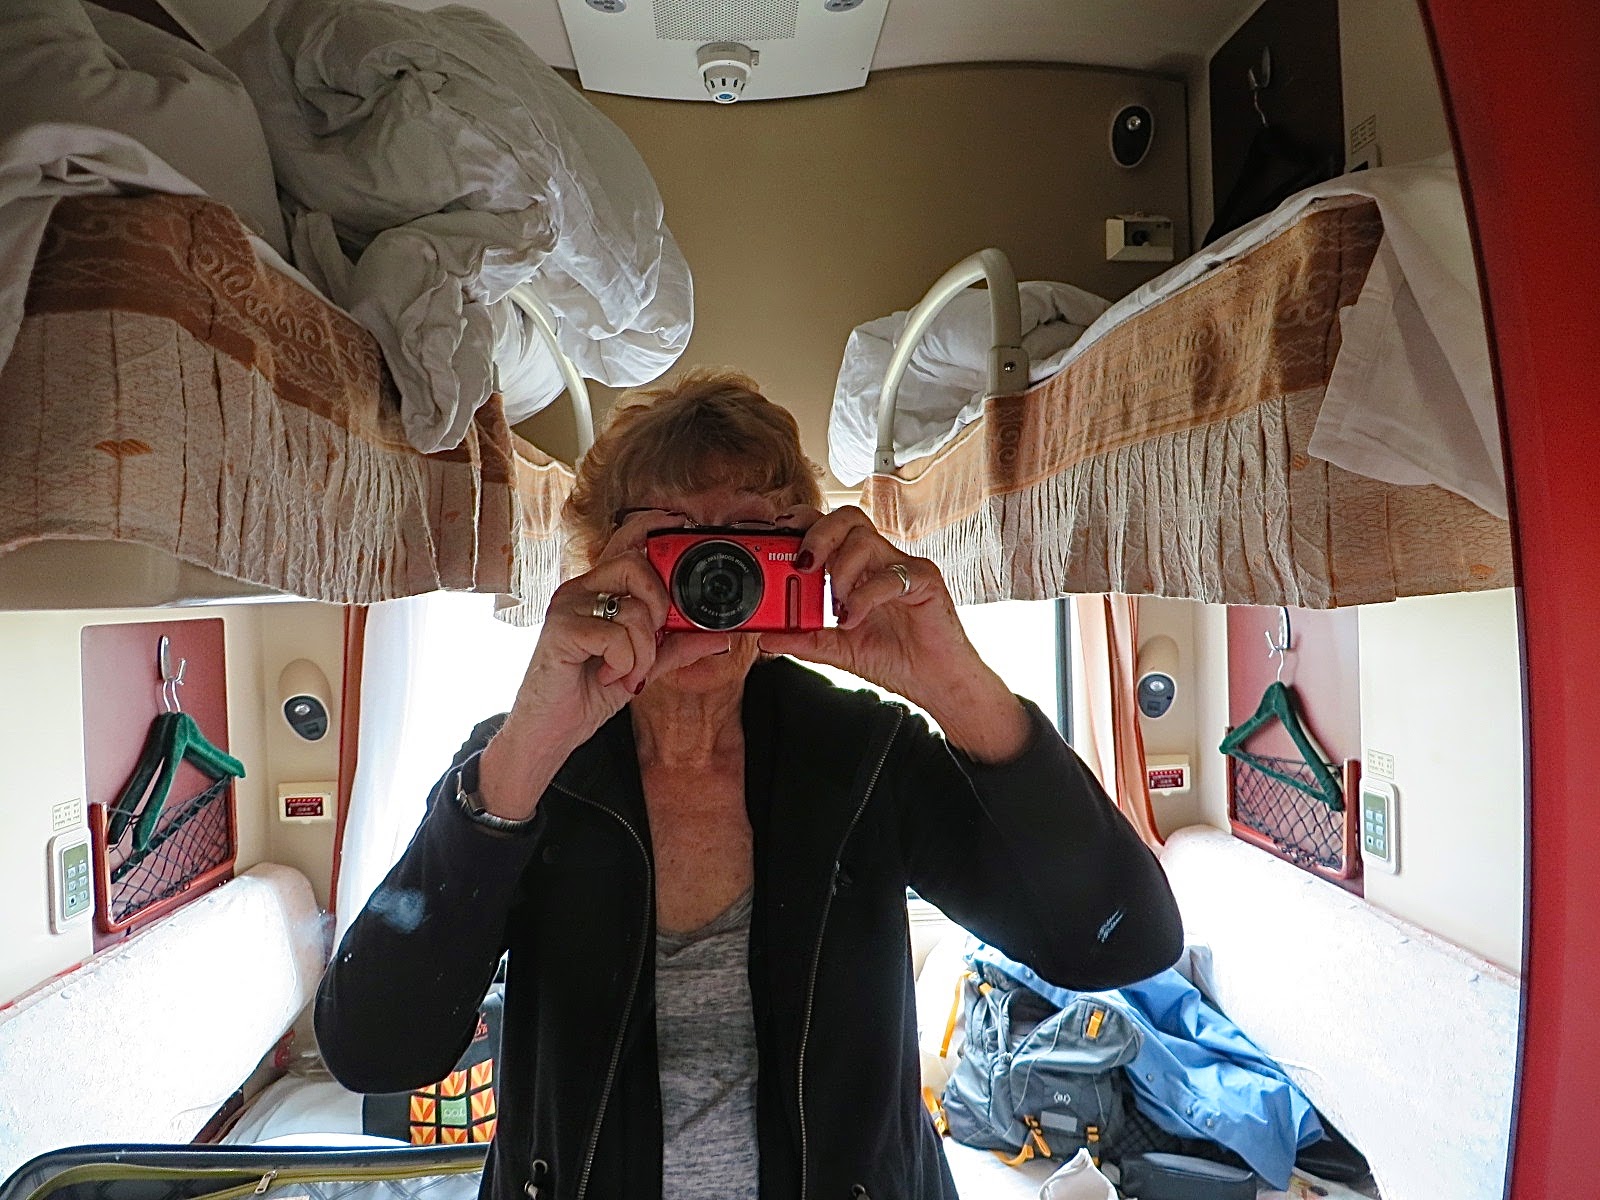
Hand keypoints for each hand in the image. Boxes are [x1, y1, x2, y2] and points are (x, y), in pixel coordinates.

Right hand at [478, 510, 730, 816]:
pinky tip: (605, 676)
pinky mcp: (560, 629)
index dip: (654, 531)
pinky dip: (623, 664)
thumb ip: (677, 646)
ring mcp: (567, 607)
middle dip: (659, 606)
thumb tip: (719, 635)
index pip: (628, 544)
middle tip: (652, 639)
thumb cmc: (588, 692)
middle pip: (636, 565)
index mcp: (598, 590)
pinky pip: (616, 637)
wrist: (551, 731)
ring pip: (633, 609)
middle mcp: (580, 590)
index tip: (681, 527)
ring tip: (623, 671)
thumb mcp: (643, 666)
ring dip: (642, 652)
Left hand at [758, 506, 1029, 761]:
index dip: (802, 523)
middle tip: (803, 565)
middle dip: (818, 534)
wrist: (936, 683)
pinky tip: (854, 620)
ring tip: (837, 606)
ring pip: (864, 539)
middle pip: (847, 517)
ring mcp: (903, 567)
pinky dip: (864, 597)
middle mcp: (880, 561)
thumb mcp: (838, 650)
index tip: (777, 537)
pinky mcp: (925, 581)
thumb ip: (804, 640)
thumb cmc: (896, 659)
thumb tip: (765, 637)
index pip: (828, 527)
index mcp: (859, 569)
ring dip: (840, 571)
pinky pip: (890, 574)